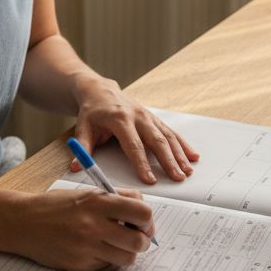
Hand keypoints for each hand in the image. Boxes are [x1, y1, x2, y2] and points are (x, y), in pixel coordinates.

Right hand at [5, 187, 154, 270]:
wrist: (23, 222)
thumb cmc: (56, 205)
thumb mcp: (87, 192)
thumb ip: (116, 198)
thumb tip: (143, 213)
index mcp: (98, 202)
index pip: (142, 213)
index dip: (148, 220)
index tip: (143, 223)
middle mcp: (94, 225)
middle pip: (138, 241)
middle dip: (142, 241)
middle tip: (135, 237)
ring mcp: (86, 248)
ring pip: (127, 258)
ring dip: (127, 253)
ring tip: (116, 244)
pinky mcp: (80, 264)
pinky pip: (106, 266)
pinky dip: (106, 259)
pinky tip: (95, 249)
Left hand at [70, 74, 199, 184]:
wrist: (100, 90)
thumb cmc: (92, 112)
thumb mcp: (83, 127)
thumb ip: (83, 147)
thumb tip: (77, 167)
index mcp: (120, 119)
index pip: (132, 145)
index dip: (141, 163)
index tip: (149, 180)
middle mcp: (138, 116)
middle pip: (156, 141)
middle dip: (168, 161)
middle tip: (178, 178)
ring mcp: (148, 116)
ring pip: (167, 136)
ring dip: (179, 154)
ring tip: (188, 171)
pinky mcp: (154, 118)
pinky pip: (171, 132)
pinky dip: (183, 144)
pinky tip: (193, 155)